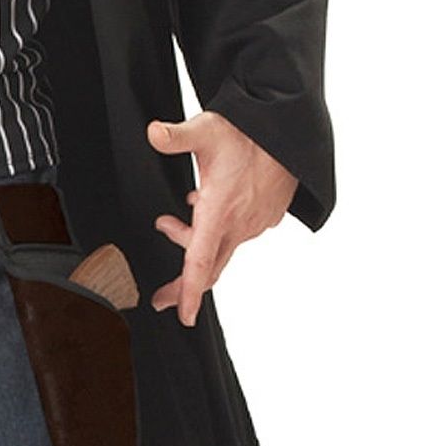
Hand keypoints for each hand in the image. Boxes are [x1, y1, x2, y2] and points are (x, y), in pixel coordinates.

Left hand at [145, 111, 297, 326]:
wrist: (292, 132)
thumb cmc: (249, 131)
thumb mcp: (207, 130)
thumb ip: (177, 136)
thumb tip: (153, 133)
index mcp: (219, 211)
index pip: (199, 262)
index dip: (188, 291)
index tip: (182, 315)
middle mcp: (238, 224)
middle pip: (207, 267)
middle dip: (183, 285)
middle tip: (161, 295)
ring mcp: (255, 223)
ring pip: (219, 247)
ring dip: (194, 241)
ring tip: (169, 222)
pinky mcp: (266, 218)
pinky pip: (236, 234)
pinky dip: (217, 230)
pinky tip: (204, 206)